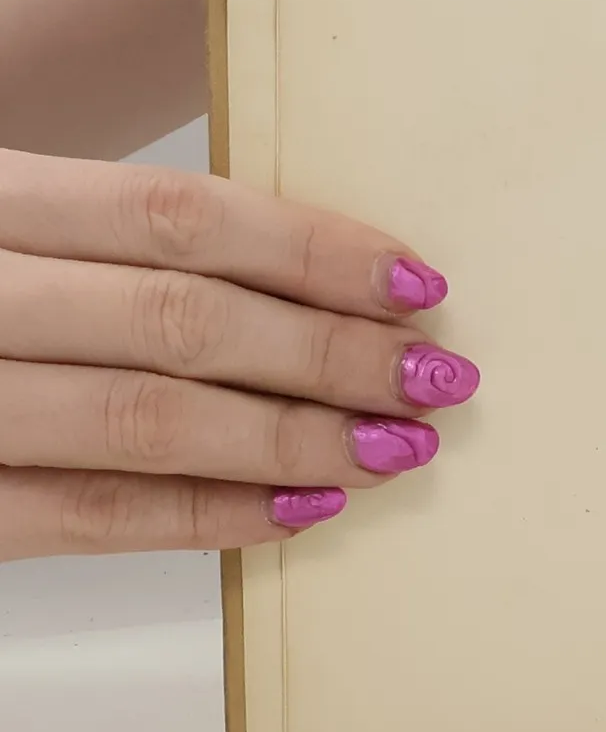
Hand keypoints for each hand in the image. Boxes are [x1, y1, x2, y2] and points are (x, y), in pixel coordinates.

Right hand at [0, 151, 478, 559]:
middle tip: (438, 381)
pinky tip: (301, 510)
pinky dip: (205, 516)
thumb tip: (309, 275)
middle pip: (180, 319)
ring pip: (143, 419)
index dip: (312, 249)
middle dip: (330, 354)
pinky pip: (83, 515)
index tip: (419, 282)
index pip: (177, 215)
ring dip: (292, 440)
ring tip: (395, 448)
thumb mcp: (11, 226)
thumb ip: (112, 239)